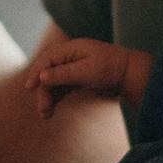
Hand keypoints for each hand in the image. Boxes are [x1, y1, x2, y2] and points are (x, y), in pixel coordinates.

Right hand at [24, 36, 150, 116]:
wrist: (132, 75)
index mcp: (72, 48)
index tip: (30, 88)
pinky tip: (52, 109)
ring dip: (48, 97)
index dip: (37, 72)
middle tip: (42, 109)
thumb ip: (64, 74)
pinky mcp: (79, 79)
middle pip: (49, 72)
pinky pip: (62, 88)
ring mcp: (75, 68)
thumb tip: (42, 76)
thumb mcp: (87, 71)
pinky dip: (56, 98)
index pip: (48, 59)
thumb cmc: (111, 69)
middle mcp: (71, 57)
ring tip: (45, 114)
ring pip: (54, 82)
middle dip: (43, 90)